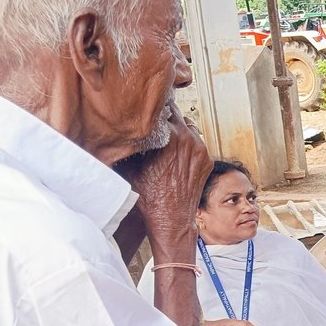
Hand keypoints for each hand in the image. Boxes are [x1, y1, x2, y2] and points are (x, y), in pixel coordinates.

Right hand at [116, 114, 211, 248]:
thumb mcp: (130, 166)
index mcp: (169, 136)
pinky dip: (188, 144)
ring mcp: (201, 149)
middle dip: (165, 117)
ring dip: (178, 129)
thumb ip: (129, 144)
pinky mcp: (207, 160)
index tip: (144, 111)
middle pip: (176, 114)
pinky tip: (176, 155)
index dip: (151, 110)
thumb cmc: (149, 195)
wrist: (171, 217)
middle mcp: (188, 139)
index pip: (161, 108)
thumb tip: (117, 130)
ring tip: (165, 140)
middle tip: (154, 123)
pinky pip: (197, 143)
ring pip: (189, 127)